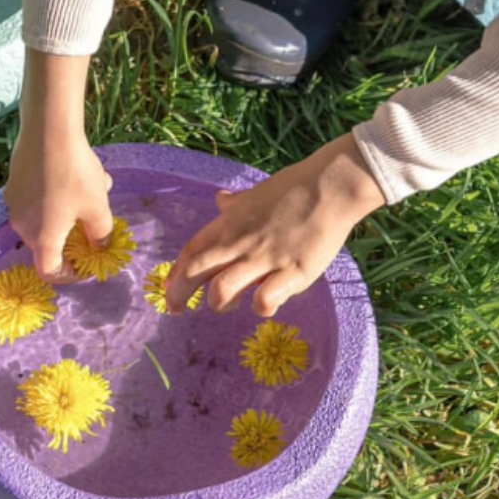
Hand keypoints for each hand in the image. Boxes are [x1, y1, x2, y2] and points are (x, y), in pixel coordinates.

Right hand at [5, 129, 112, 282]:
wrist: (48, 131)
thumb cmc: (75, 174)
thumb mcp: (98, 207)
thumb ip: (101, 234)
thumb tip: (100, 247)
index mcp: (42, 238)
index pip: (49, 272)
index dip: (68, 275)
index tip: (85, 265)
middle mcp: (22, 225)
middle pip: (46, 244)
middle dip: (73, 236)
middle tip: (95, 220)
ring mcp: (15, 203)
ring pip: (44, 218)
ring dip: (69, 211)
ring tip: (95, 187)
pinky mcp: (14, 183)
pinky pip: (37, 200)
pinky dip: (56, 196)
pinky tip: (76, 172)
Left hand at [165, 134, 385, 316]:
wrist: (329, 188)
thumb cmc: (293, 189)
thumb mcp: (256, 194)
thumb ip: (235, 204)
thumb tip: (220, 200)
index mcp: (230, 224)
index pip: (192, 251)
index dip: (175, 273)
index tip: (168, 289)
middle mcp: (241, 243)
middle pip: (196, 272)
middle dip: (180, 295)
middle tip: (177, 310)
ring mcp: (266, 259)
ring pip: (223, 290)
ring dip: (219, 303)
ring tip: (229, 304)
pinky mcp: (293, 273)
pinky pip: (265, 300)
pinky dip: (259, 308)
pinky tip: (264, 304)